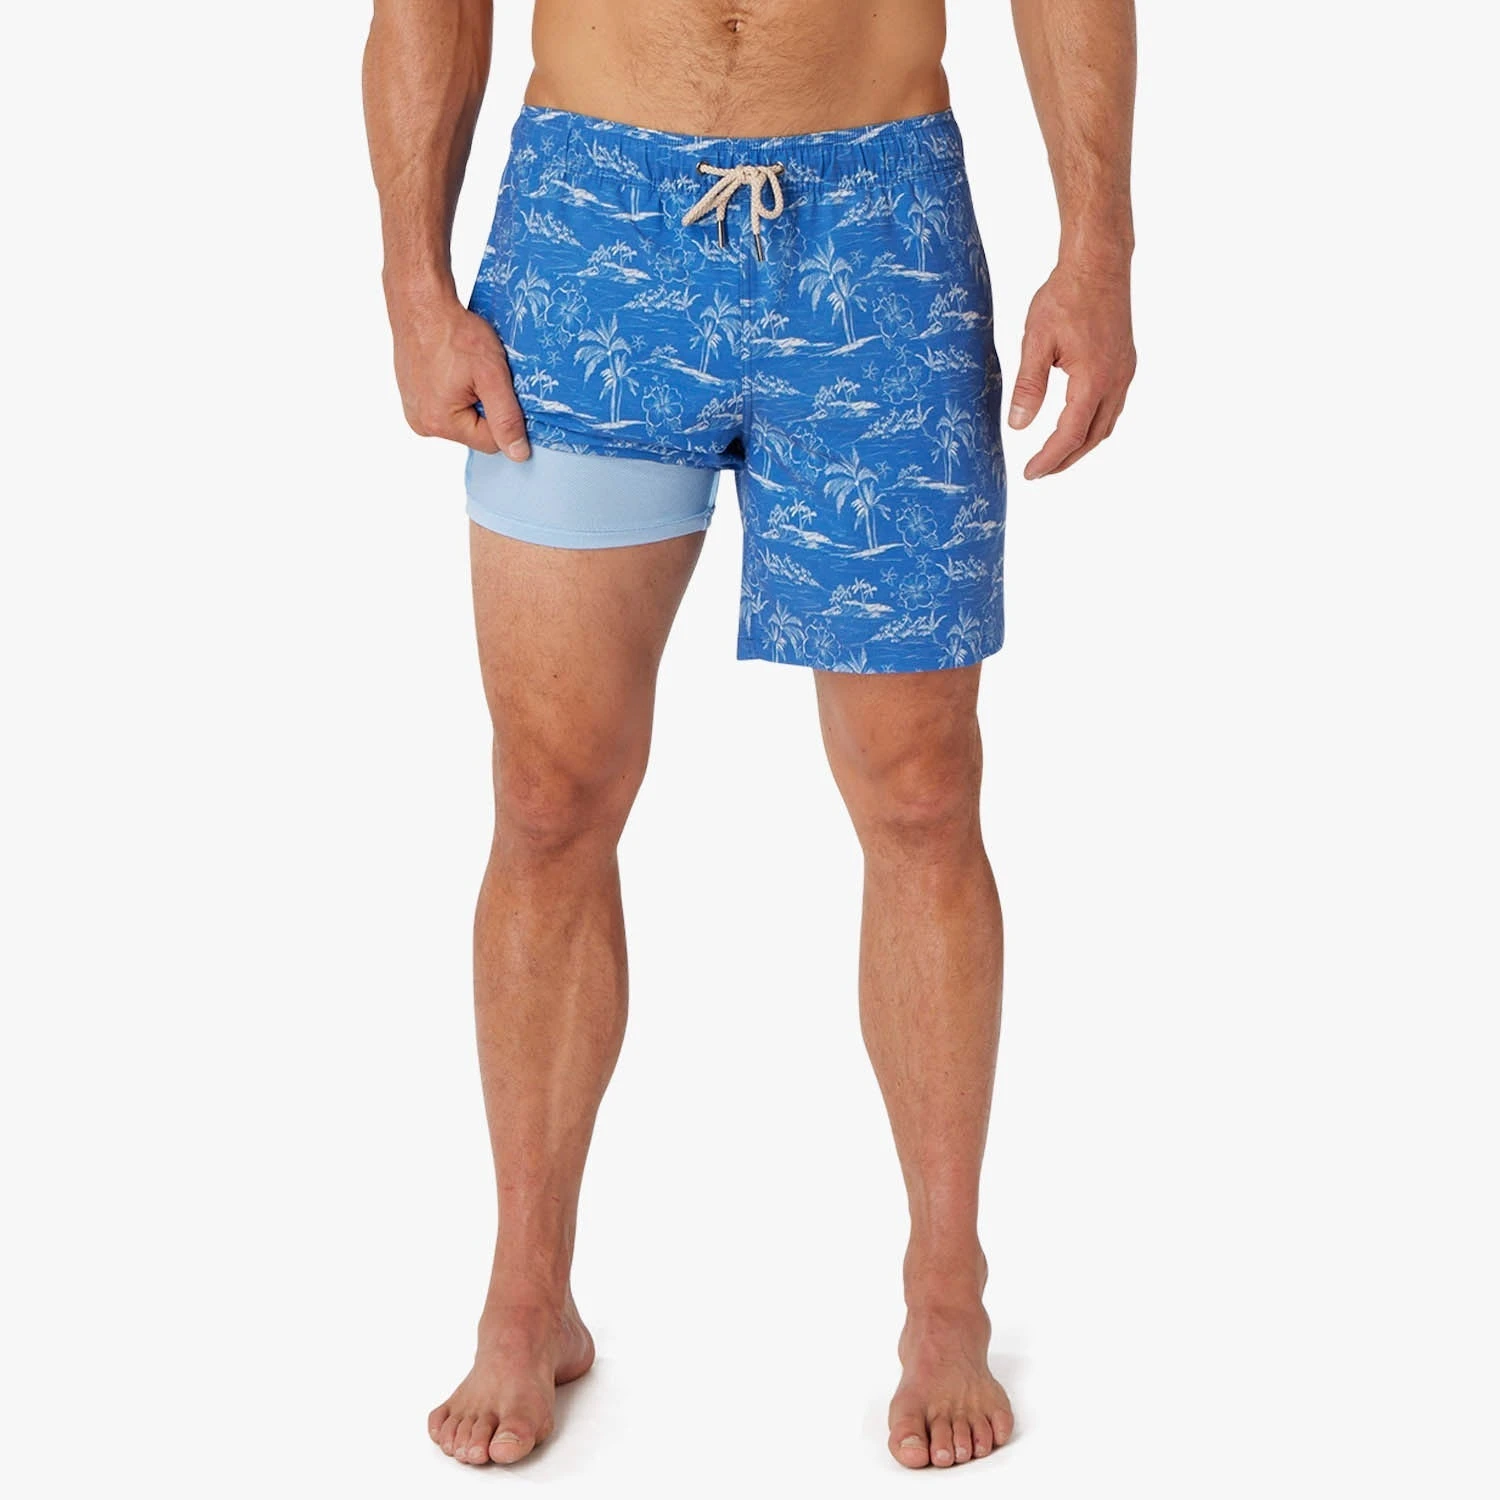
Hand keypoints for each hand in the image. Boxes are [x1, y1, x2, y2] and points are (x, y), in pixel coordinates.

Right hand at [389, 295, 529, 458]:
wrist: (421, 303)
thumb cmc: (454, 333)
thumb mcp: (492, 375)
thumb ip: (506, 418)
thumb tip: (518, 455)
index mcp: (440, 423)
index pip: (491, 442)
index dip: (505, 416)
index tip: (501, 387)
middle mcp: (422, 423)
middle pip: (474, 432)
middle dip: (485, 405)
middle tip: (481, 374)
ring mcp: (414, 410)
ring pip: (461, 418)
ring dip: (471, 397)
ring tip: (465, 368)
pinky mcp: (412, 397)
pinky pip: (446, 404)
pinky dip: (456, 390)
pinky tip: (454, 368)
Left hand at [1007, 261, 1135, 478]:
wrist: (1098, 264)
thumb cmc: (1066, 297)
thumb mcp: (1036, 341)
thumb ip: (1028, 386)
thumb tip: (1018, 426)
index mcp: (1093, 380)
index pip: (1070, 435)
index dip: (1049, 459)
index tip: (1029, 473)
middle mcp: (1116, 381)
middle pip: (1093, 438)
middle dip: (1066, 460)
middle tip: (1040, 472)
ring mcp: (1124, 372)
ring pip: (1106, 424)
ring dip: (1082, 445)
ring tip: (1056, 455)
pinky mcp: (1125, 363)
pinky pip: (1113, 407)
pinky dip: (1094, 425)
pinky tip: (1077, 423)